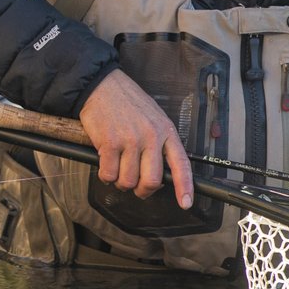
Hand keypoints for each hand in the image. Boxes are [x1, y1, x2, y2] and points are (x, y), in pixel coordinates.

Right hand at [78, 69, 193, 208]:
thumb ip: (160, 143)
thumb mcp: (155, 118)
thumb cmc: (128, 103)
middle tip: (135, 186)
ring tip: (117, 167)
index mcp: (166, 131)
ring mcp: (130, 140)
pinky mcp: (109, 143)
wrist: (103, 85)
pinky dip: (105, 176)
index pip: (181, 164)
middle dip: (142, 190)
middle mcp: (151, 137)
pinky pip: (109, 175)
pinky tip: (105, 164)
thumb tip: (160, 174)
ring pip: (128, 181)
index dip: (184, 187)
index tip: (186, 203)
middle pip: (151, 181)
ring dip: (120, 182)